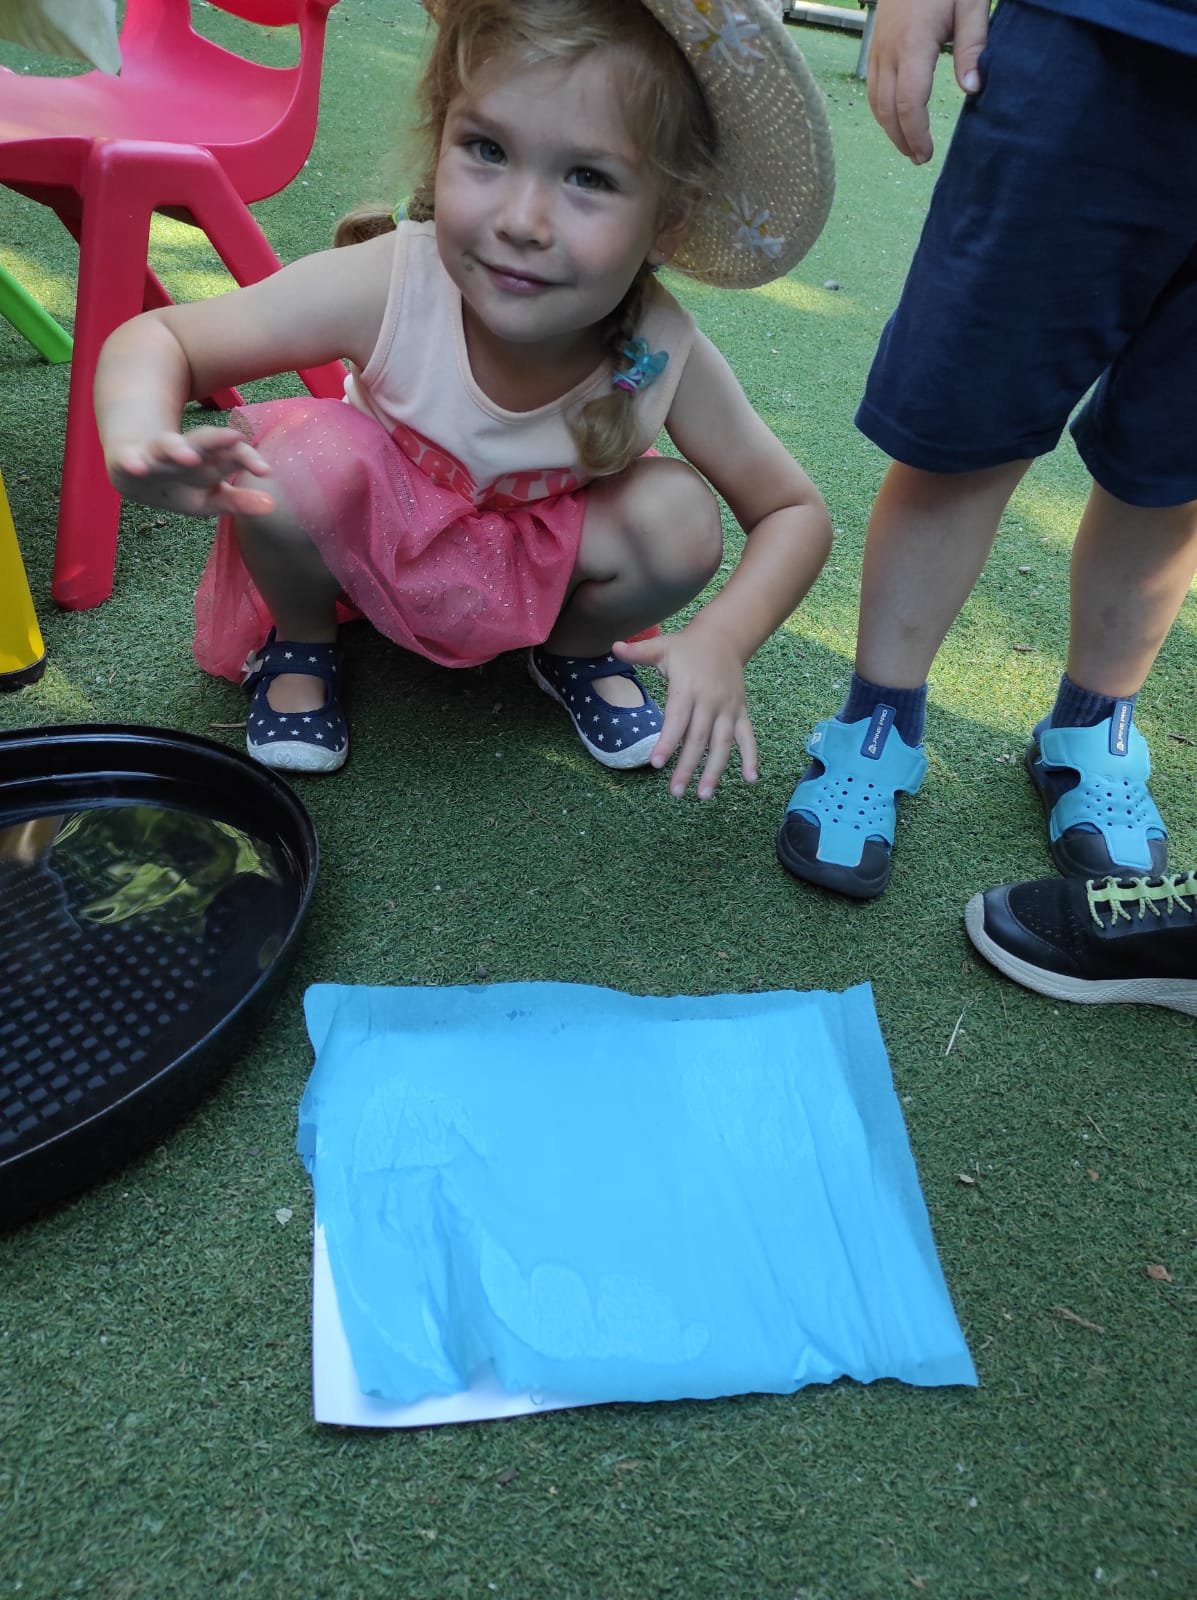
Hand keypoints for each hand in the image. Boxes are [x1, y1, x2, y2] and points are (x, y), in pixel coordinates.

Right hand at [106, 425, 275, 517]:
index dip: (246, 460)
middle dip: (218, 442)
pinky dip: (132, 462)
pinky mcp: (128, 460)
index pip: (231, 457)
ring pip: (168, 448)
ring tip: (189, 456)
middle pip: (203, 445)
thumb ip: (238, 500)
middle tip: (235, 436)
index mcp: (208, 464)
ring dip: (178, 449)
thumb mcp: (210, 494)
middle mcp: (185, 456)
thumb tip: (272, 505)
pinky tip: (136, 466)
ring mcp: (156, 457)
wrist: (134, 466)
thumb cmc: (182, 482)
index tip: (266, 471)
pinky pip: (129, 461)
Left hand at [612, 626, 758, 800]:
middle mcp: (711, 701)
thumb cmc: (686, 647)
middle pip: (698, 738)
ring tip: (703, 796)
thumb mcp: (662, 646)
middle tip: (675, 792)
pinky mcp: (741, 713)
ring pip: (722, 744)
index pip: (677, 719)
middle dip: (687, 767)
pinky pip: (748, 738)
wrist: (724, 638)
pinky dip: (751, 757)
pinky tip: (750, 780)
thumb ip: (639, 652)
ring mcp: (728, 709)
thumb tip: (613, 647)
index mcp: (688, 688)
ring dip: (715, 771)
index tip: (656, 763)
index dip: (667, 741)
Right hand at [868, 0, 988, 163]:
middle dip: (901, 138)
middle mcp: (888, 50)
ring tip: (908, 146)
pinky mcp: (875, 44)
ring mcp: (877, 47)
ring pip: (875, 100)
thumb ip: (973, 47)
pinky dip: (882, 109)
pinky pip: (873, 86)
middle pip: (886, 108)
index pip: (908, 102)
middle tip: (919, 159)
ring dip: (889, 128)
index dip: (916, 133)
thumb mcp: (972, 4)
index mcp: (912, 43)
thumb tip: (972, 91)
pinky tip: (895, 119)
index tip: (927, 153)